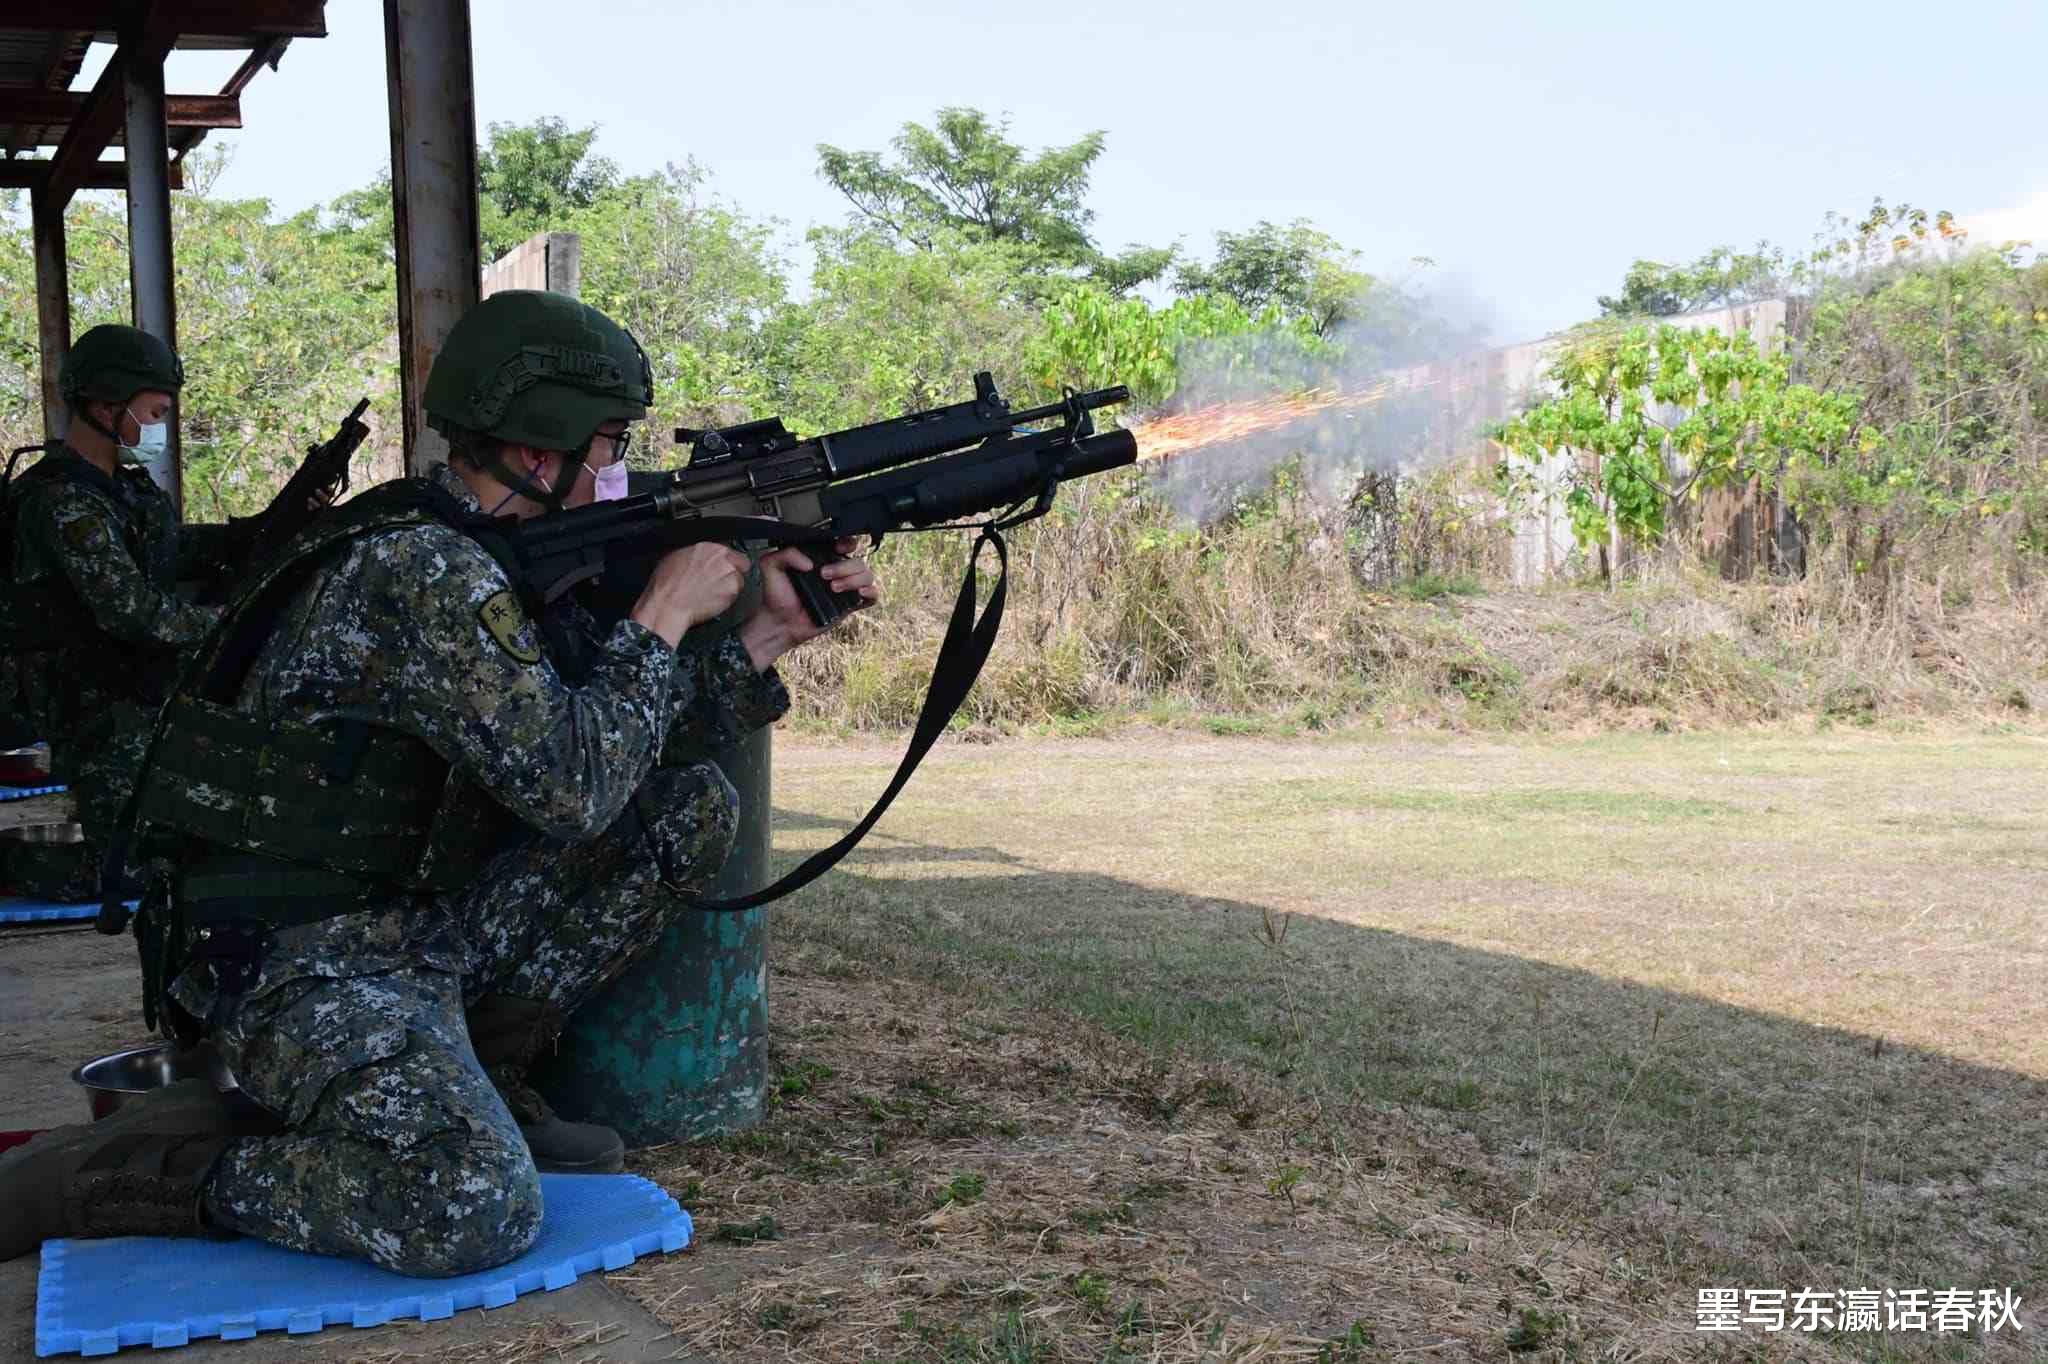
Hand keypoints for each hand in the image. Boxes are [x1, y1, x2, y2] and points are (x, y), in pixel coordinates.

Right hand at [630, 542, 748, 647]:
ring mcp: (730, 575)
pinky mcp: (732, 592)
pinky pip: (735, 595)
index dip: (727, 560)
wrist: (669, 603)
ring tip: (713, 592)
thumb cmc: (668, 583)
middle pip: (741, 563)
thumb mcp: (677, 556)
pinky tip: (713, 600)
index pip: (731, 550)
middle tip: (721, 580)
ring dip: (730, 585)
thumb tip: (701, 555)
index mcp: (710, 548)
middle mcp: (723, 559)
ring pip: (739, 580)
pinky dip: (727, 598)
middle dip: (733, 571)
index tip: (723, 566)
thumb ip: (697, 553)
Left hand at [741, 537, 878, 669]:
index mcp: (822, 558)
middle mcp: (837, 571)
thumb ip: (786, 553)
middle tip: (824, 575)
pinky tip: (859, 593)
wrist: (779, 623)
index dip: (847, 542)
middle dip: (844, 566)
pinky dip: (871, 592)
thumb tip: (810, 563)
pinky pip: (873, 596)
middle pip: (858, 560)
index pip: (845, 543)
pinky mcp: (850, 605)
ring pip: (867, 575)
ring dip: (853, 579)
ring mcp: (846, 588)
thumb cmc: (776, 596)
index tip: (838, 548)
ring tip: (833, 588)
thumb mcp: (771, 566)